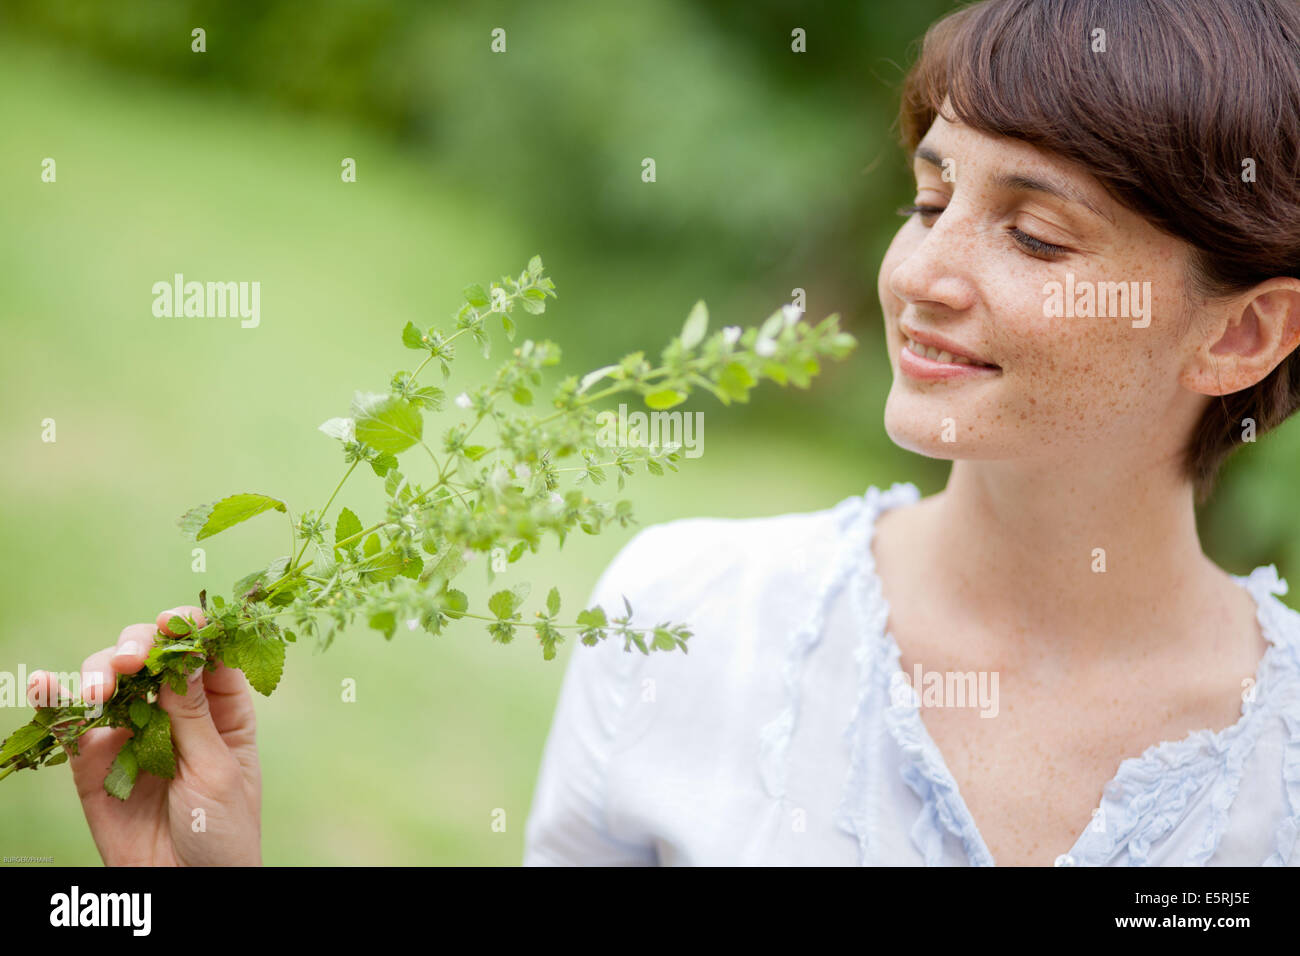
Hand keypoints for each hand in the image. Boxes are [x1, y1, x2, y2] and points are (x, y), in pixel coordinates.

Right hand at [28, 606, 261, 865]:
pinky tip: (47, 685)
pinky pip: (73, 723)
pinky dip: (57, 698)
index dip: (193, 629)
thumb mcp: (217, 771)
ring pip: (111, 681)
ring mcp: (133, 731)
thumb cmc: (221, 832)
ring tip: (102, 690)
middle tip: (132, 661)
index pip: (208, 653)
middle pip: (154, 656)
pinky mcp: (95, 760)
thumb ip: (195, 717)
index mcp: (222, 709)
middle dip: (140, 646)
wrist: (186, 888)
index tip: (176, 623)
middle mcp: (176, 711)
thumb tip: (184, 656)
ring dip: (101, 672)